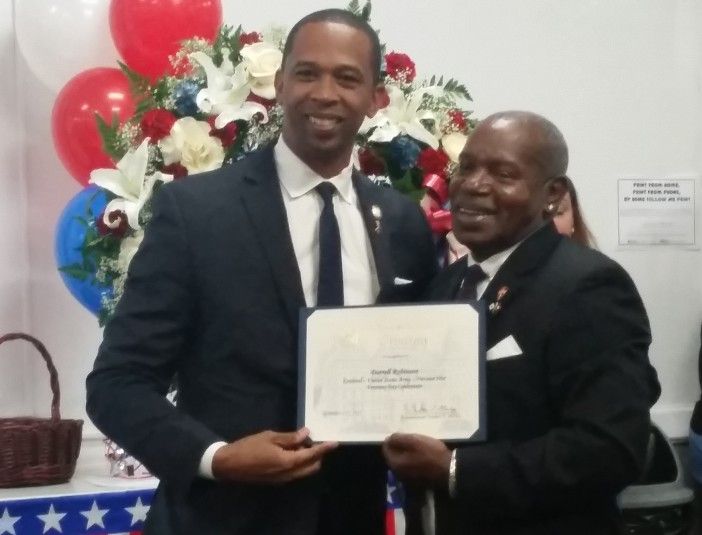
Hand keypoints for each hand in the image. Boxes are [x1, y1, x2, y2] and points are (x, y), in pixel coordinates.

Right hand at [212, 427, 337, 483]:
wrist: (229, 465)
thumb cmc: (248, 447)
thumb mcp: (269, 437)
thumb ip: (290, 437)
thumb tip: (305, 434)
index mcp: (287, 462)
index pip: (312, 455)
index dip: (323, 448)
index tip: (334, 442)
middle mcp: (288, 474)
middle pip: (311, 466)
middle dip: (317, 454)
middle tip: (311, 439)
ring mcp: (282, 479)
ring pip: (303, 471)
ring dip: (307, 459)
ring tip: (300, 442)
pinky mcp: (276, 480)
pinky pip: (295, 473)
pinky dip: (298, 463)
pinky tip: (291, 450)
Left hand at [382, 433, 451, 485]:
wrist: (450, 470)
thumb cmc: (430, 453)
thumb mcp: (413, 441)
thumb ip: (398, 438)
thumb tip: (388, 438)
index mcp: (395, 464)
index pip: (386, 449)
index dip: (392, 439)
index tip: (401, 433)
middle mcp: (398, 474)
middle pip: (394, 456)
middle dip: (400, 446)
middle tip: (410, 437)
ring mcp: (408, 479)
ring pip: (403, 462)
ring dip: (408, 453)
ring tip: (418, 444)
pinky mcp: (418, 481)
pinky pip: (411, 467)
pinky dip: (414, 460)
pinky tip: (423, 454)